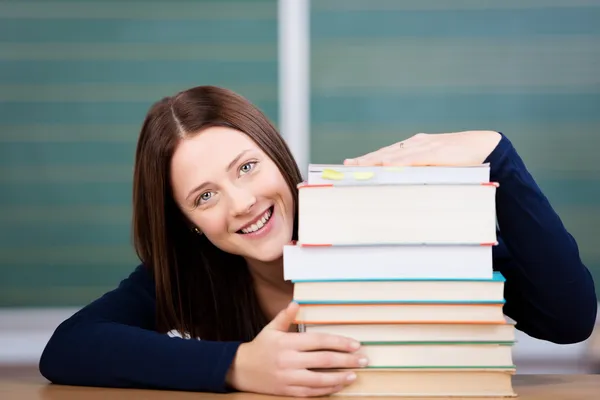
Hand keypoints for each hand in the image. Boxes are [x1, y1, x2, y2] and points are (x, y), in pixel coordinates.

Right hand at [226, 302, 366, 396]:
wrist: (241, 370)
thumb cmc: (260, 347)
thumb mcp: (271, 329)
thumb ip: (285, 317)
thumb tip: (296, 303)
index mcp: (288, 343)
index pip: (319, 341)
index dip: (339, 343)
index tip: (355, 344)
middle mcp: (290, 361)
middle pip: (324, 360)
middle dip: (347, 360)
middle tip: (363, 360)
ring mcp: (289, 378)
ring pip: (320, 379)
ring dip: (340, 377)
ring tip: (355, 374)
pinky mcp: (288, 391)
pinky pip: (311, 392)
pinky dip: (327, 389)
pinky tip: (338, 385)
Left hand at [343, 130, 501, 166]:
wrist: (487, 146)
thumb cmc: (462, 158)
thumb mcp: (437, 165)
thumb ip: (421, 171)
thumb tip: (404, 184)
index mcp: (415, 147)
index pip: (386, 153)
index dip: (368, 159)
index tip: (350, 165)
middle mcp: (417, 144)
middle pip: (385, 152)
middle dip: (365, 160)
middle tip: (346, 166)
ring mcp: (426, 147)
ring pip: (395, 154)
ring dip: (375, 160)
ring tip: (359, 166)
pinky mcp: (437, 153)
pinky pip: (414, 158)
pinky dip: (399, 162)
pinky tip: (386, 164)